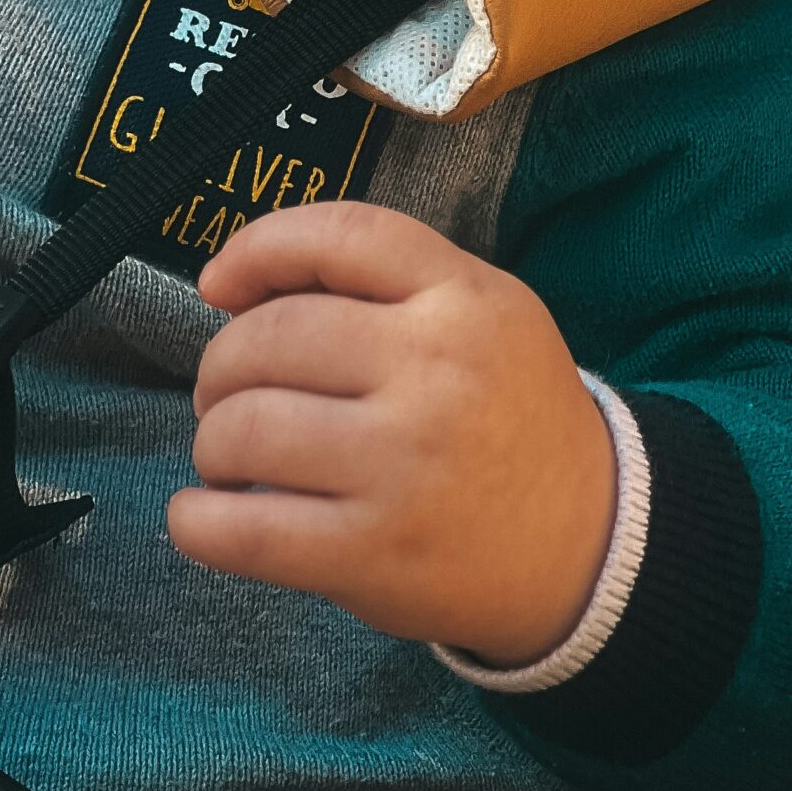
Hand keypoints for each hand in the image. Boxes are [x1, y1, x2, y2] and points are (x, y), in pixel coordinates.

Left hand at [167, 204, 615, 664]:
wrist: (592, 543)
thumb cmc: (506, 414)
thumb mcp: (480, 312)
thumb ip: (379, 282)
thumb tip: (232, 285)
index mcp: (463, 299)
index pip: (337, 236)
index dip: (256, 248)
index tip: (217, 284)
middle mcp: (434, 373)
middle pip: (270, 338)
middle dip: (220, 365)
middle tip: (224, 395)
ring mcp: (405, 466)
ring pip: (247, 428)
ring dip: (212, 441)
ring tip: (226, 457)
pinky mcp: (377, 554)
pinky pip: (250, 531)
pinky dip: (199, 523)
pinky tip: (200, 516)